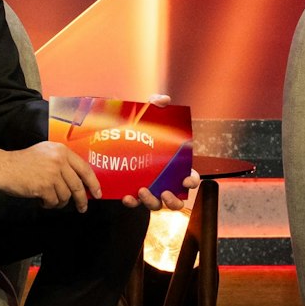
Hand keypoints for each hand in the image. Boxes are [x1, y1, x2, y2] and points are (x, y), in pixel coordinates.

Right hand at [0, 142, 101, 210]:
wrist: (3, 167)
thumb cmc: (23, 163)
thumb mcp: (46, 153)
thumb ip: (63, 162)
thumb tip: (81, 181)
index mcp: (61, 151)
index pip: (85, 168)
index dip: (93, 183)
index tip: (97, 193)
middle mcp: (59, 160)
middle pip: (78, 185)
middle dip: (81, 200)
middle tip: (82, 208)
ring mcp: (52, 173)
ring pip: (66, 195)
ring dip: (59, 202)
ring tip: (50, 199)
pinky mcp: (44, 186)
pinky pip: (54, 201)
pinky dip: (49, 204)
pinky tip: (42, 201)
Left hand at [120, 93, 197, 208]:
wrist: (112, 141)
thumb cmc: (139, 132)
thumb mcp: (146, 116)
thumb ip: (155, 105)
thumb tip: (164, 100)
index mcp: (175, 168)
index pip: (191, 179)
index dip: (191, 182)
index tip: (185, 180)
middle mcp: (165, 182)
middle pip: (176, 200)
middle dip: (173, 200)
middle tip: (164, 192)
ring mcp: (150, 190)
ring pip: (157, 206)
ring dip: (152, 202)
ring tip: (142, 190)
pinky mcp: (133, 194)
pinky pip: (135, 204)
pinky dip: (132, 203)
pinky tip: (125, 196)